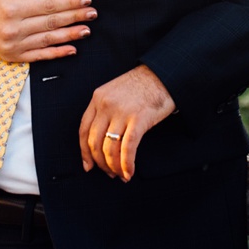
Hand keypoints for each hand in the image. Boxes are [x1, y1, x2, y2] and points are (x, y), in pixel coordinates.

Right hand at [0, 0, 95, 62]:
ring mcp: (14, 44)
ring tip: (86, 30)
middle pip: (52, 22)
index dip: (69, 3)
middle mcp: (14, 28)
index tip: (86, 0)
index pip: (49, 5)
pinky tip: (72, 49)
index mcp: (14, 9)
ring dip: (70, 34)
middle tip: (92, 14)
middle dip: (75, 17)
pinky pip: (40, 55)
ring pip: (49, 39)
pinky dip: (57, 53)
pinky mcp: (14, 56)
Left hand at [78, 65, 176, 180]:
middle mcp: (106, 105)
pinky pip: (127, 148)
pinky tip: (129, 172)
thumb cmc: (142, 85)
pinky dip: (127, 164)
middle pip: (95, 142)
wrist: (164, 74)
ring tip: (121, 175)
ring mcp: (122, 112)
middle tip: (109, 173)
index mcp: (97, 97)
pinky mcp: (138, 119)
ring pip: (110, 148)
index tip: (88, 166)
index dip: (85, 152)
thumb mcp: (115, 92)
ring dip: (114, 167)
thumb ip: (105, 111)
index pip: (84, 130)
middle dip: (101, 163)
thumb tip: (102, 140)